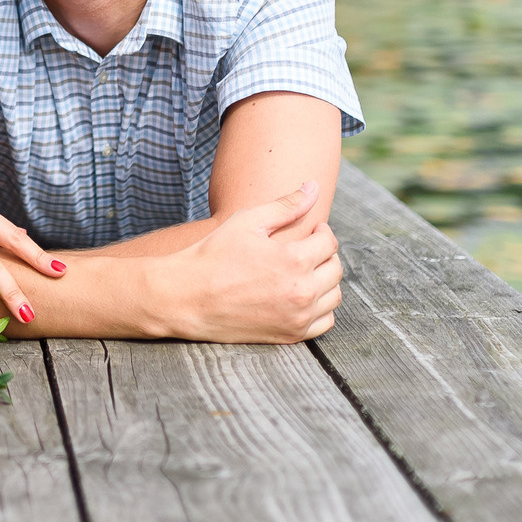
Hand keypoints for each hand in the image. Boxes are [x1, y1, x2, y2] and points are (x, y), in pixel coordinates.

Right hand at [155, 182, 342, 342]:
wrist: (186, 298)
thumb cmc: (213, 255)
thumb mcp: (247, 222)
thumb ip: (285, 205)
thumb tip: (314, 187)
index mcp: (293, 259)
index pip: (329, 242)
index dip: (322, 230)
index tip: (311, 229)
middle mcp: (301, 290)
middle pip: (335, 269)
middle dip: (325, 254)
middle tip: (308, 249)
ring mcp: (297, 316)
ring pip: (334, 296)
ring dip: (326, 280)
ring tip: (306, 271)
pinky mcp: (290, 335)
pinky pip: (324, 323)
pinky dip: (321, 308)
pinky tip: (303, 295)